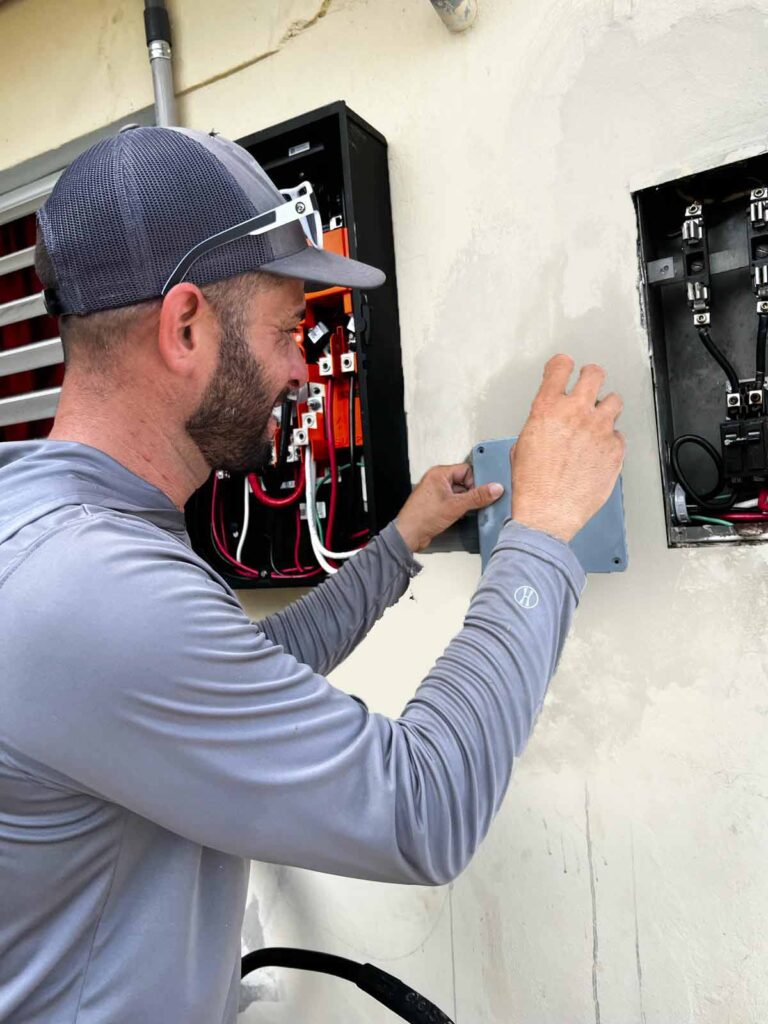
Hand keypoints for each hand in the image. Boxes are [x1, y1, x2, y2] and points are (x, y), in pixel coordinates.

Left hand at [396, 464, 504, 552]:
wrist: (409, 535)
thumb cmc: (422, 517)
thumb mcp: (456, 506)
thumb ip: (477, 497)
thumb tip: (494, 489)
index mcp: (439, 473)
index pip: (466, 470)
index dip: (477, 481)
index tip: (485, 492)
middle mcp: (437, 481)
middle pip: (464, 482)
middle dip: (473, 493)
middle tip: (479, 502)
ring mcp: (437, 494)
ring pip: (460, 494)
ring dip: (467, 502)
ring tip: (470, 510)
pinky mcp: (437, 505)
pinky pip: (454, 502)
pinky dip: (461, 508)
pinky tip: (464, 516)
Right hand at [511, 354, 624, 542]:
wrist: (548, 514)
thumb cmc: (532, 486)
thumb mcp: (522, 446)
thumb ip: (540, 424)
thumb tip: (548, 423)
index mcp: (548, 408)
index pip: (560, 367)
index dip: (562, 365)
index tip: (564, 368)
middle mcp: (576, 412)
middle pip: (594, 374)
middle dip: (591, 377)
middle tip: (589, 385)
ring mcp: (599, 429)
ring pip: (614, 401)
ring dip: (606, 408)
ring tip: (598, 421)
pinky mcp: (615, 448)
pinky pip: (618, 434)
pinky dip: (610, 440)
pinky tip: (598, 451)